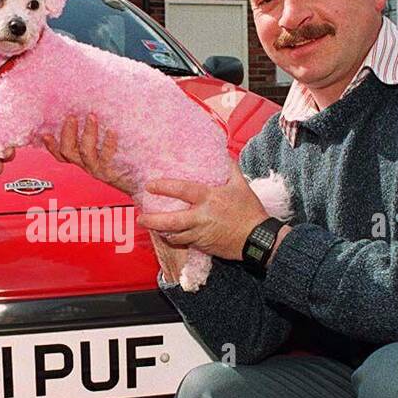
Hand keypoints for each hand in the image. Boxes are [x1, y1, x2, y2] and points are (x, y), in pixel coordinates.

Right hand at [42, 114, 136, 194]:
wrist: (145, 183)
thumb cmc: (129, 164)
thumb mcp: (108, 151)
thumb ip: (98, 137)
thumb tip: (92, 111)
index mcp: (85, 161)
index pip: (61, 155)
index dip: (51, 146)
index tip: (45, 133)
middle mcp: (89, 166)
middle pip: (68, 152)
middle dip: (67, 133)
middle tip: (71, 117)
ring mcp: (100, 169)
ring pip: (85, 152)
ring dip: (86, 133)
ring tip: (91, 117)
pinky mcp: (112, 171)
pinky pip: (106, 157)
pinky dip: (107, 143)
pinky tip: (111, 131)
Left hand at [137, 157, 268, 260]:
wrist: (257, 238)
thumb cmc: (249, 210)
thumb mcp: (241, 184)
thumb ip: (229, 167)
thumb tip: (221, 151)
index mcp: (209, 198)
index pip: (181, 190)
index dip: (164, 187)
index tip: (150, 186)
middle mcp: (201, 217)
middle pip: (170, 221)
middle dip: (153, 220)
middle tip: (140, 217)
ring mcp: (200, 234)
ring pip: (174, 235)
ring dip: (161, 231)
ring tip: (151, 226)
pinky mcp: (202, 246)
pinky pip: (183, 243)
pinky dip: (174, 239)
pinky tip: (168, 235)